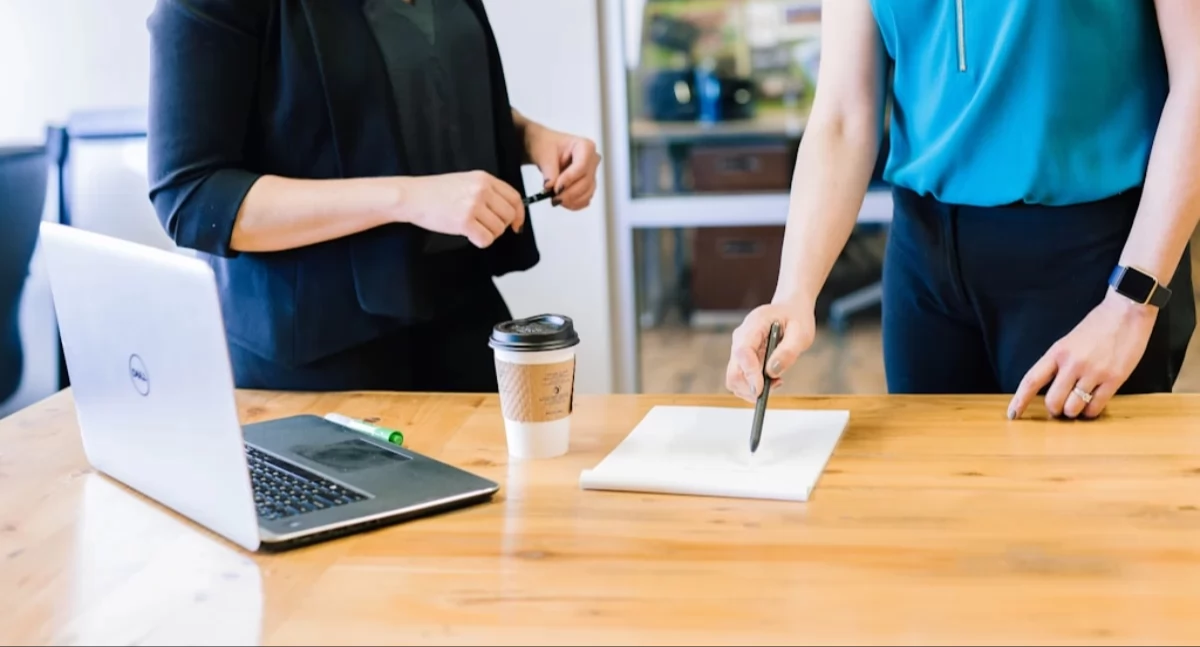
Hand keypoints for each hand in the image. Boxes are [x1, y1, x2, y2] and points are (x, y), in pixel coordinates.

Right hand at [398, 171, 525, 248]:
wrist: (412, 196)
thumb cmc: (434, 191)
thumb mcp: (465, 181)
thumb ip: (487, 192)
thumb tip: (508, 211)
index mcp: (484, 178)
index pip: (514, 197)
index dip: (519, 214)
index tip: (516, 224)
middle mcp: (482, 190)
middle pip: (508, 215)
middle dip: (500, 226)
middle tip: (486, 227)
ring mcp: (473, 205)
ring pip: (498, 229)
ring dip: (488, 234)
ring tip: (473, 229)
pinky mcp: (464, 222)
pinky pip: (485, 239)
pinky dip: (480, 241)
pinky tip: (469, 235)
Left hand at [524, 123, 600, 209]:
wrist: (545, 151)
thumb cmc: (547, 146)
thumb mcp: (544, 154)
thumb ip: (549, 170)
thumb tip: (550, 186)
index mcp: (585, 146)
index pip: (581, 166)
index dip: (569, 179)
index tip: (556, 188)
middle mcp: (592, 160)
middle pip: (586, 181)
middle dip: (569, 193)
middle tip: (553, 198)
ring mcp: (591, 174)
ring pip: (587, 192)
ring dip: (571, 200)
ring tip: (555, 199)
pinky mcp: (588, 186)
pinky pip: (585, 199)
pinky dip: (574, 203)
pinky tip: (563, 201)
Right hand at [726, 301, 815, 402]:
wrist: (789, 310)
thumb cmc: (796, 319)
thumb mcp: (801, 332)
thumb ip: (788, 351)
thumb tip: (772, 372)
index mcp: (754, 324)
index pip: (742, 352)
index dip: (749, 373)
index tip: (761, 390)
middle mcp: (740, 337)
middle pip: (733, 371)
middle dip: (750, 387)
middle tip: (776, 385)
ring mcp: (738, 349)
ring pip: (734, 379)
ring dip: (753, 388)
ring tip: (777, 380)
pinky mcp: (742, 359)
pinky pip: (741, 379)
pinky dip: (754, 386)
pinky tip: (772, 378)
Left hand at [1008, 291, 1157, 419]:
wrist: (1126, 312)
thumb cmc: (1097, 325)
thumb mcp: (1068, 341)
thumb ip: (1058, 362)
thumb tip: (1051, 388)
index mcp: (1057, 352)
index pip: (1031, 380)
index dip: (1020, 400)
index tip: (1012, 414)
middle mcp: (1072, 364)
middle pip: (1053, 401)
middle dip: (1054, 410)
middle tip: (1060, 409)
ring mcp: (1093, 372)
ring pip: (1074, 408)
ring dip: (1074, 413)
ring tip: (1078, 407)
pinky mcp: (1114, 379)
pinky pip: (1096, 406)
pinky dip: (1091, 412)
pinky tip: (1092, 406)